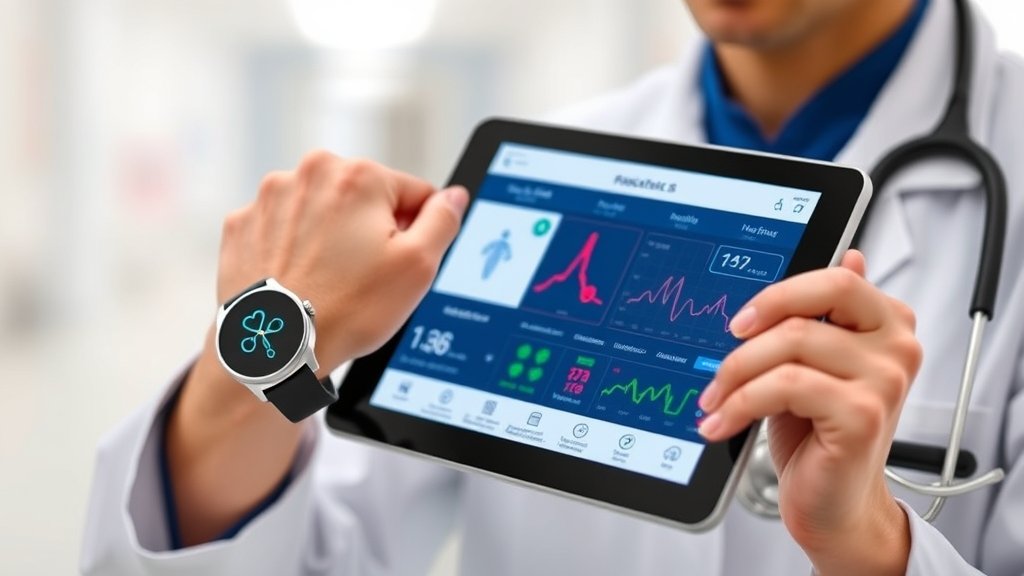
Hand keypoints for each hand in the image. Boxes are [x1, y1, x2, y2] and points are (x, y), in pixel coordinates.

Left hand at [168, 151, 466, 545]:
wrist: (274, 348)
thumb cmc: (346, 310)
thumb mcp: (418, 267)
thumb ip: (443, 220)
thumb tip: (453, 197)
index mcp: (358, 176)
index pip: (413, 193)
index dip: (416, 232)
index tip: (397, 263)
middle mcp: (309, 174)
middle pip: (365, 199)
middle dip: (371, 232)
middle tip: (366, 277)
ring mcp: (270, 199)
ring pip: (323, 213)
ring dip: (332, 239)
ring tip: (331, 282)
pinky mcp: (243, 225)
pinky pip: (285, 230)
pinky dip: (295, 250)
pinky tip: (302, 281)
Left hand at [697, 251, 922, 575]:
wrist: (835, 507)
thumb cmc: (819, 437)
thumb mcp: (811, 367)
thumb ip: (823, 317)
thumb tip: (847, 256)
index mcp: (887, 324)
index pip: (835, 279)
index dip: (779, 295)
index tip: (739, 322)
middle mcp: (896, 346)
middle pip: (810, 307)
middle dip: (751, 334)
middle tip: (719, 363)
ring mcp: (885, 380)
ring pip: (789, 345)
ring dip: (735, 376)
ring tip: (715, 401)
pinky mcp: (863, 414)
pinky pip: (785, 386)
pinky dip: (742, 402)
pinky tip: (723, 421)